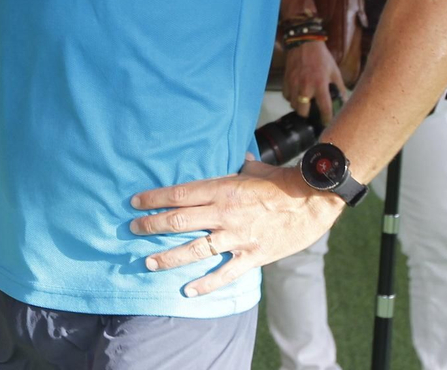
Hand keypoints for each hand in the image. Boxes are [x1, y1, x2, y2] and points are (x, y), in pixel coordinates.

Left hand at [129, 159, 344, 296]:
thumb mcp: (255, 168)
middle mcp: (224, 213)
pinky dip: (206, 284)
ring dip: (169, 257)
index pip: (179, 194)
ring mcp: (238, 236)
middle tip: (133, 229)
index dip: (154, 199)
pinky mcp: (253, 256)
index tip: (134, 203)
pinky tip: (188, 291)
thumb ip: (240, 166)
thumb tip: (238, 156)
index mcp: (222, 188)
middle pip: (179, 220)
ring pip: (195, 249)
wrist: (313, 201)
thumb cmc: (283, 182)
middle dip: (152, 225)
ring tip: (149, 262)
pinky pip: (225, 273)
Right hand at [283, 40, 347, 119]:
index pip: (324, 108)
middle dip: (308, 115)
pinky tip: (297, 95)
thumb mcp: (335, 72)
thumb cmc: (322, 58)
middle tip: (312, 113)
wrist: (304, 43)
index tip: (327, 122)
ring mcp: (294, 83)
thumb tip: (344, 100)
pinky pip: (286, 95)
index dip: (327, 118)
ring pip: (293, 104)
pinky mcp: (286, 80)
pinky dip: (291, 98)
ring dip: (299, 106)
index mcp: (320, 85)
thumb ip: (339, 88)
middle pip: (302, 111)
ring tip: (305, 104)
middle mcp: (305, 86)